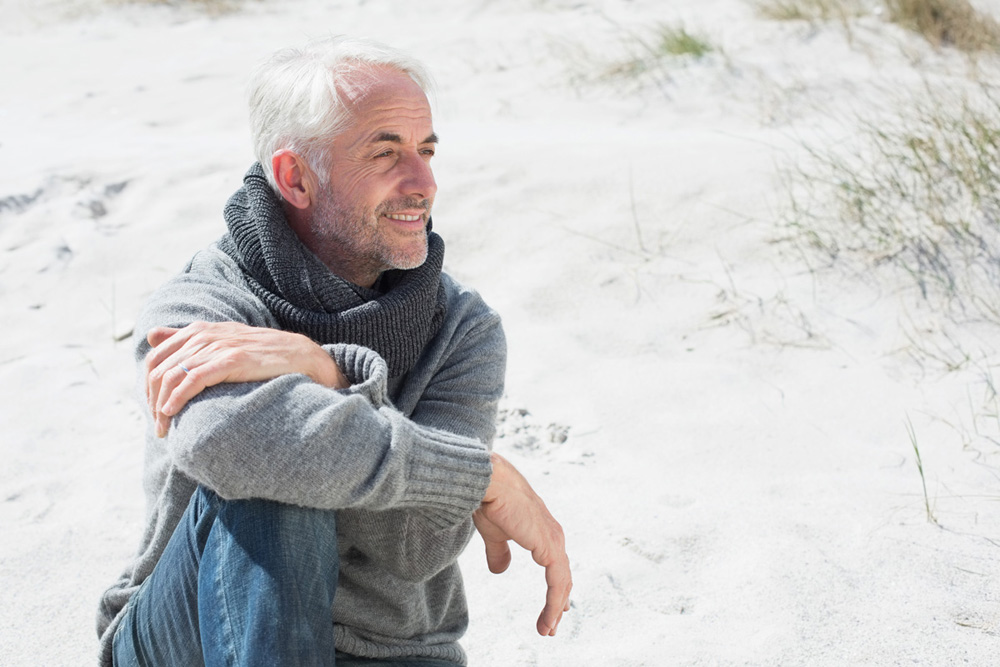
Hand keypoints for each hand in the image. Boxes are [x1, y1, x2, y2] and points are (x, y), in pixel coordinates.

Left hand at [144, 321, 348, 436]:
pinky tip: (172, 412)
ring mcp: (218, 346)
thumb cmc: (260, 354)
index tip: (155, 410)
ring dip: (162, 407)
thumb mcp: (221, 340)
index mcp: (198, 330)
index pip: (155, 358)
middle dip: (152, 401)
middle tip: (160, 426)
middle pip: (159, 370)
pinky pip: (192, 379)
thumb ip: (185, 337)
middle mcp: (204, 335)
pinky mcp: (231, 360)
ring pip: (172, 376)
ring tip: (165, 428)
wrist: (299, 355)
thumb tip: (151, 334)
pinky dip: (177, 398)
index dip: (147, 386)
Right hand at [473, 452, 571, 636]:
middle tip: (551, 625)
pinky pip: (558, 582)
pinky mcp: (549, 547)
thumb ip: (499, 551)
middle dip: (558, 602)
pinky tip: (549, 618)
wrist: (487, 482)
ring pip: (563, 582)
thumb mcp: (494, 532)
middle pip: (563, 575)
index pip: (555, 563)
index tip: (554, 608)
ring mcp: (553, 540)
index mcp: (541, 529)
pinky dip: (554, 603)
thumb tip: (500, 570)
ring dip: (556, 608)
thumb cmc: (489, 499)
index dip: (555, 587)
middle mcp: (552, 534)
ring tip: (548, 629)